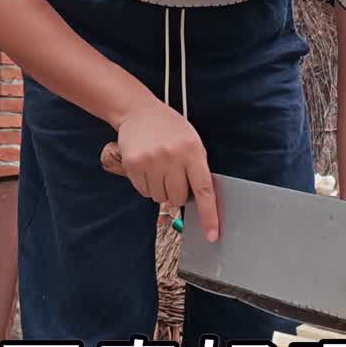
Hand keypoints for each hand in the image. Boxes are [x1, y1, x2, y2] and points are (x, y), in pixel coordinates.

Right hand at [113, 102, 219, 240]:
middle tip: (173, 173)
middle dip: (178, 191)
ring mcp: (151, 161)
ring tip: (159, 167)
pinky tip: (147, 167)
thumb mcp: (191, 141)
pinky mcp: (133, 165)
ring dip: (161, 189)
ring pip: (161, 198)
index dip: (209, 215)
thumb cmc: (169, 129)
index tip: (212, 235)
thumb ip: (196, 168)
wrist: (138, 111)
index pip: (204, 190)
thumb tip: (198, 203)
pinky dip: (147, 185)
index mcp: (192, 150)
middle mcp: (172, 156)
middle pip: (179, 198)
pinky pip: (144, 192)